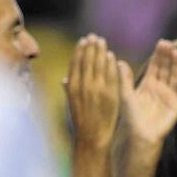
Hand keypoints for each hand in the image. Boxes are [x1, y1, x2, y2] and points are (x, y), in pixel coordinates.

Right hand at [64, 34, 120, 148]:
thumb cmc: (81, 123)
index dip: (80, 50)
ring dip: (100, 51)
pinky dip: (110, 64)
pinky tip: (111, 55)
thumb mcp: (71, 105)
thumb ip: (69, 90)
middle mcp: (83, 86)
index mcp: (72, 86)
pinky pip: (110, 75)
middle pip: (87, 60)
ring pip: (98, 65)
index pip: (76, 63)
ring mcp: (97, 89)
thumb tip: (64, 80)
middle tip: (95, 37)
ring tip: (102, 41)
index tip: (83, 41)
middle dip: (91, 47)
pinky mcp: (110, 95)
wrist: (93, 138)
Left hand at [119, 39, 176, 145]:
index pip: (156, 66)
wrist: (140, 135)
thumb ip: (124, 79)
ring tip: (176, 53)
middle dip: (168, 57)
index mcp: (149, 84)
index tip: (161, 43)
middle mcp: (161, 88)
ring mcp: (170, 96)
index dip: (159, 55)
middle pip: (167, 69)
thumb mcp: (125, 95)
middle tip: (169, 44)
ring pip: (175, 77)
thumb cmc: (130, 117)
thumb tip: (119, 61)